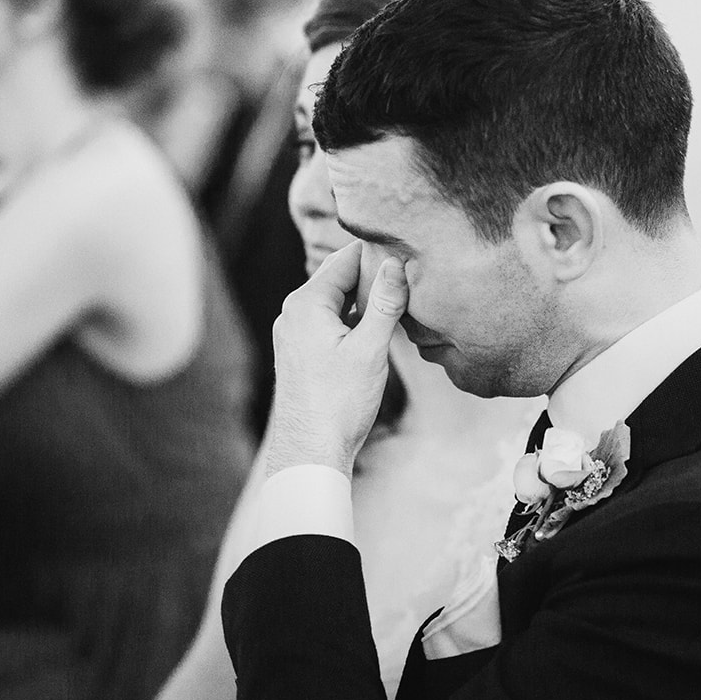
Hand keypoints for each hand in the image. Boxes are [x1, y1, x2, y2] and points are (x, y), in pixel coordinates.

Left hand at [265, 241, 407, 477]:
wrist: (311, 452)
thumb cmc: (339, 403)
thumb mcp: (370, 349)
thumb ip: (384, 303)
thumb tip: (396, 263)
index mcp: (305, 303)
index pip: (345, 259)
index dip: (376, 252)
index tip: (406, 247)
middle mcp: (293, 313)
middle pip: (337, 277)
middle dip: (370, 273)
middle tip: (408, 268)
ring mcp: (294, 333)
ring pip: (334, 301)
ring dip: (362, 297)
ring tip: (397, 296)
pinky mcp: (300, 352)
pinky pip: (328, 321)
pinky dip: (351, 318)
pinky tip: (375, 327)